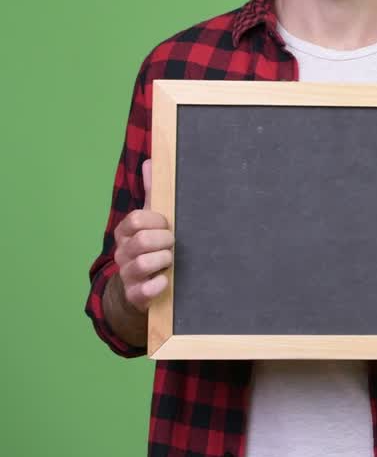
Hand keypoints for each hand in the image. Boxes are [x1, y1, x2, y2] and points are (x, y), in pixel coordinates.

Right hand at [112, 160, 173, 312]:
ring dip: (164, 261)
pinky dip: (159, 284)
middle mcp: (122, 252)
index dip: (157, 221)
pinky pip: (145, 290)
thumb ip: (152, 192)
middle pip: (143, 240)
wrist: (139, 285)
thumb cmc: (150, 246)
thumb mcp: (151, 219)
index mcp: (125, 232)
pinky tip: (166, 280)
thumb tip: (151, 161)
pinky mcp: (135, 295)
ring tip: (171, 261)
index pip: (137, 219)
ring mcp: (126, 274)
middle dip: (165, 241)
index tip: (167, 225)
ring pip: (144, 263)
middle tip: (173, 244)